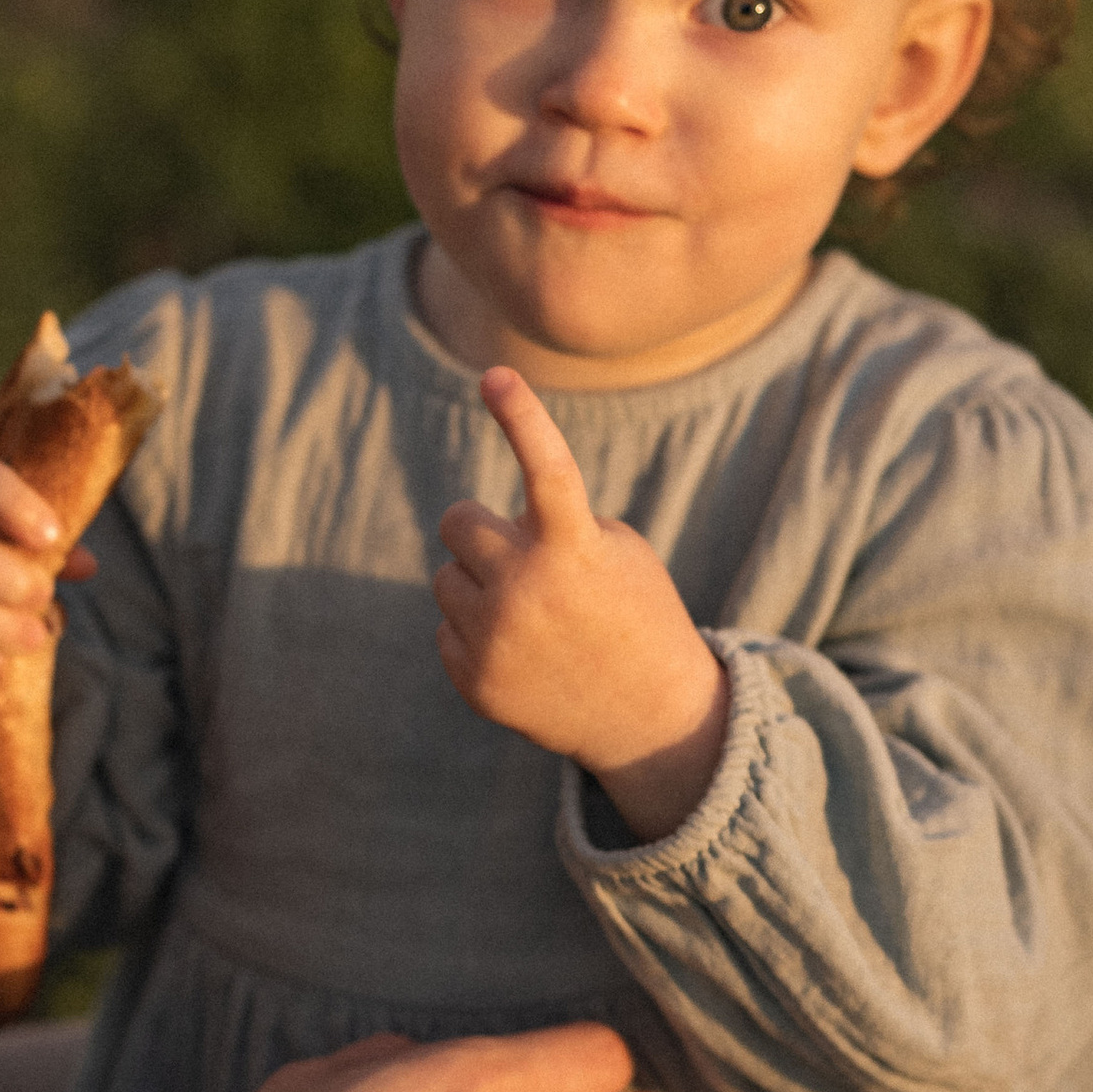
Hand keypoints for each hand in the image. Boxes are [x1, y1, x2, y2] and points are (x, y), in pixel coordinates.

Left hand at [433, 368, 729, 840]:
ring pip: (445, 577)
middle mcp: (526, 589)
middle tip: (516, 551)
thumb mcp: (617, 552)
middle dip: (481, 529)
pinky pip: (445, 627)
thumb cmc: (633, 613)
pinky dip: (475, 632)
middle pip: (457, 521)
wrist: (647, 717)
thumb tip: (474, 527)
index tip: (495, 374)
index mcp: (574, 548)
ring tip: (529, 613)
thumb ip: (551, 521)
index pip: (546, 466)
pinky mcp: (472, 679)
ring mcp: (494, 639)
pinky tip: (521, 653)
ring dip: (478, 582)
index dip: (522, 415)